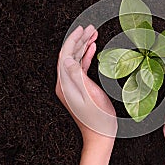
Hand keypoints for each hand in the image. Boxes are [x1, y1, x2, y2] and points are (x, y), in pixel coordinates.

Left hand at [55, 25, 116, 149]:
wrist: (100, 136)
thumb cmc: (98, 119)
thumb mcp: (89, 95)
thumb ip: (77, 76)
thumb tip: (67, 58)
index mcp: (65, 84)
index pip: (65, 55)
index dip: (73, 40)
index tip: (82, 29)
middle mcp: (65, 83)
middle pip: (69, 55)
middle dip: (79, 40)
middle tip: (90, 28)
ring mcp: (71, 86)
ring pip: (75, 60)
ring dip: (83, 46)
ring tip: (93, 34)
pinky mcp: (79, 88)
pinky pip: (80, 68)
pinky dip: (86, 57)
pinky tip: (92, 49)